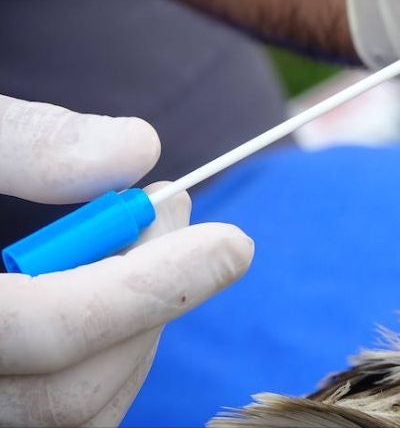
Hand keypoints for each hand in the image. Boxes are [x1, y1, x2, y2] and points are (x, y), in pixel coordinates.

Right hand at [0, 96, 252, 426]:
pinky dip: (101, 363)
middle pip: (67, 392)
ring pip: (71, 419)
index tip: (233, 242)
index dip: (150, 286)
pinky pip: (54, 418)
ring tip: (139, 245)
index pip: (47, 330)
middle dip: (149, 302)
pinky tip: (106, 292)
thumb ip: (22, 143)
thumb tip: (136, 150)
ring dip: (132, 336)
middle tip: (173, 211)